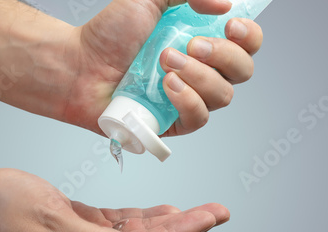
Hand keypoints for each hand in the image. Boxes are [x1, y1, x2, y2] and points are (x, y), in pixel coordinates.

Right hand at [0, 168, 228, 231]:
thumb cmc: (1, 209)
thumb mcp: (49, 222)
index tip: (207, 218)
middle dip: (182, 229)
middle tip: (216, 212)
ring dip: (164, 224)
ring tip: (197, 213)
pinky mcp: (77, 229)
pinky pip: (116, 226)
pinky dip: (139, 218)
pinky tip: (159, 212)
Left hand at [62, 0, 263, 135]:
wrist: (79, 65)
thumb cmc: (108, 35)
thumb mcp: (148, 0)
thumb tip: (225, 4)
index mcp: (201, 43)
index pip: (245, 45)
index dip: (248, 37)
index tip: (231, 26)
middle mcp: (200, 71)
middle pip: (242, 72)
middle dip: (222, 56)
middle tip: (190, 44)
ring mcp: (187, 98)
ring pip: (223, 96)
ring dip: (199, 76)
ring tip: (165, 62)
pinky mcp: (172, 122)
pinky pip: (198, 118)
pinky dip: (187, 100)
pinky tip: (167, 86)